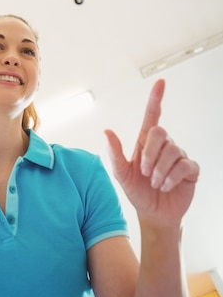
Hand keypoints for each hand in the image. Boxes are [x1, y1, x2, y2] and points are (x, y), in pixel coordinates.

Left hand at [104, 79, 199, 226]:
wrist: (153, 214)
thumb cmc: (137, 192)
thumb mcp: (121, 174)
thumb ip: (115, 153)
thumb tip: (106, 132)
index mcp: (145, 142)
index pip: (153, 115)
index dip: (156, 98)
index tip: (160, 82)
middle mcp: (163, 146)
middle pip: (160, 133)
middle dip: (149, 154)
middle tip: (144, 172)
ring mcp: (178, 157)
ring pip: (172, 151)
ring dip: (159, 170)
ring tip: (154, 182)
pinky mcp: (190, 170)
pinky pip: (184, 165)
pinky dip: (171, 177)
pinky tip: (165, 186)